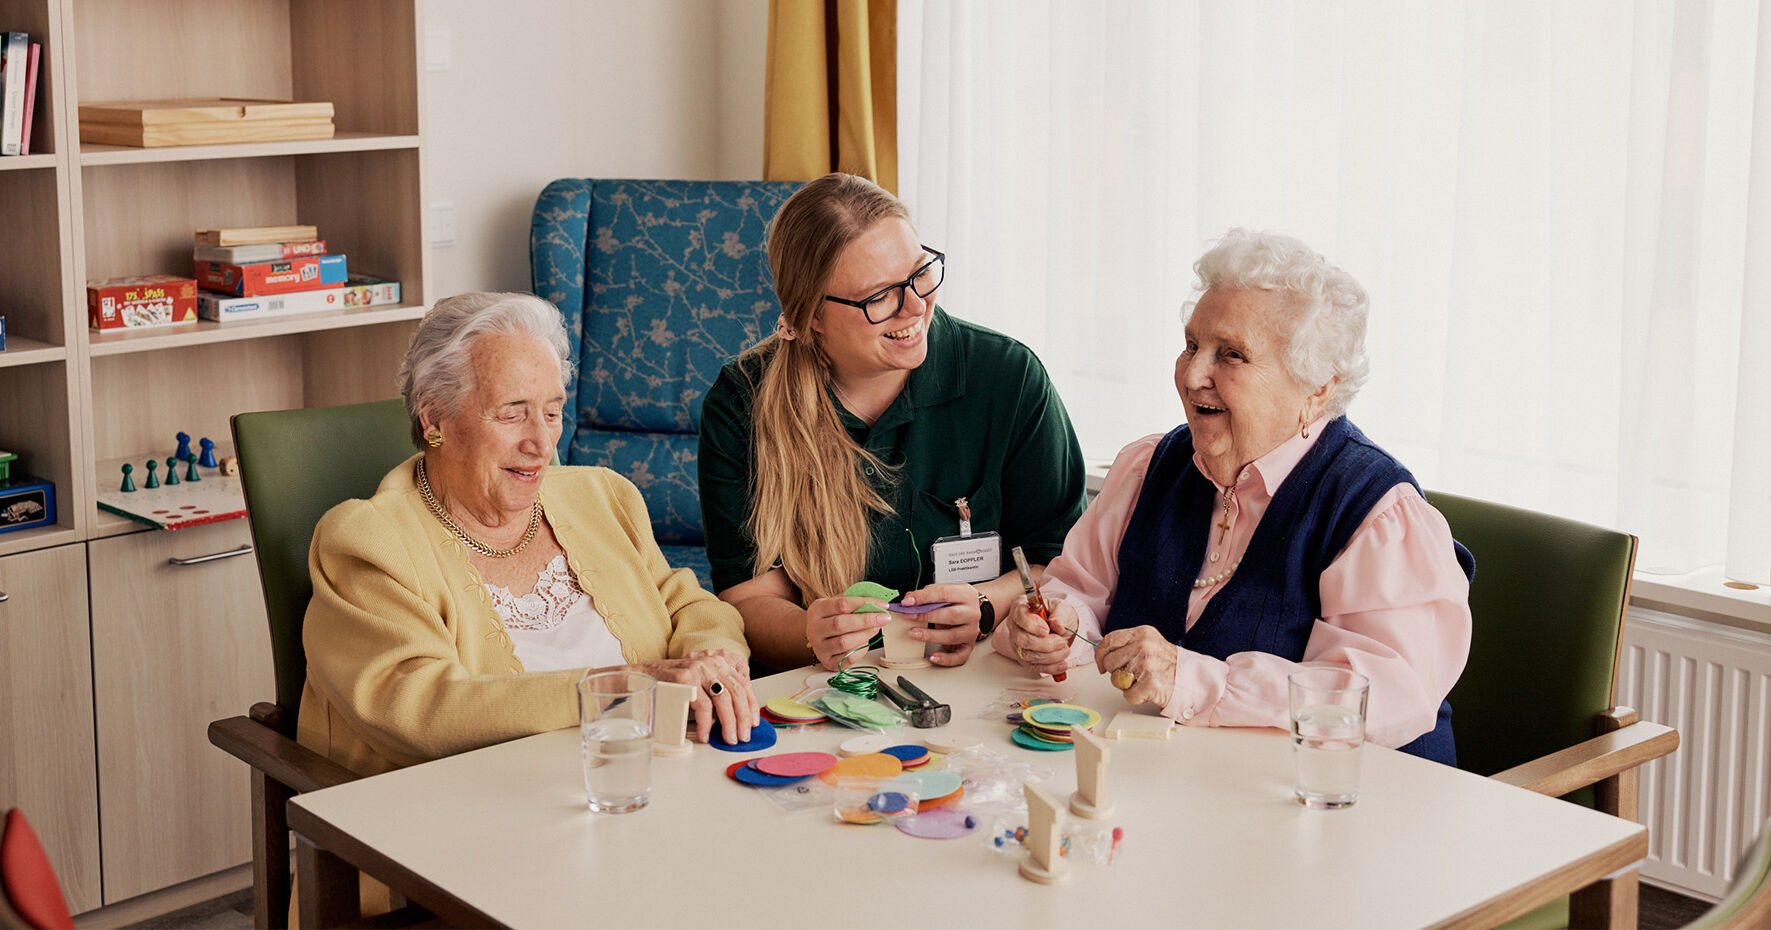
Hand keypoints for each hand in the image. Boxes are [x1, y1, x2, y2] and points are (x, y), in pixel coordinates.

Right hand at [639, 649, 758, 744]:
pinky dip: (706, 724)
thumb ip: (718, 691)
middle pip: (736, 692)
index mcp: (718, 662)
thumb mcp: (701, 682)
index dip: (751, 705)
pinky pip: (702, 706)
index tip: (753, 723)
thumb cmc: (673, 684)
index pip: (743, 683)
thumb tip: (738, 717)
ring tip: (728, 739)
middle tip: (742, 736)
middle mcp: (711, 663)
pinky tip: (706, 735)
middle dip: (742, 718)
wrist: (642, 676)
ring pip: (723, 700)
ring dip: (728, 723)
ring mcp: (698, 669)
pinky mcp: (685, 679)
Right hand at [805, 595, 891, 669]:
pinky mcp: (828, 662)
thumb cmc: (831, 617)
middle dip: (866, 620)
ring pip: (844, 642)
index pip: (841, 604)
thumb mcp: (837, 603)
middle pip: (841, 624)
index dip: (864, 603)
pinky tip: (866, 641)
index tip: (881, 604)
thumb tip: (877, 602)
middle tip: (883, 618)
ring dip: (865, 634)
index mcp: (817, 610)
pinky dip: (861, 649)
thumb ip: (855, 600)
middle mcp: (815, 630)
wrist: (816, 634)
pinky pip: (848, 658)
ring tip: (875, 628)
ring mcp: (820, 648)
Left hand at [899, 583, 982, 666]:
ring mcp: (971, 631)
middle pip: (952, 616)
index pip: (944, 594)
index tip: (908, 602)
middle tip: (909, 616)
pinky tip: (933, 657)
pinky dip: (946, 659)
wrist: (974, 610)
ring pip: (952, 636)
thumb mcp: (946, 591)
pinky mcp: (969, 646)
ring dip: (931, 636)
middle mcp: (972, 613)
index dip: (924, 598)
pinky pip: (959, 656)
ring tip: (913, 634)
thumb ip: (928, 594)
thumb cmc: (957, 601)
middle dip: (927, 616)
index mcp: (966, 595)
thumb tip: (909, 600)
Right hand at [1004, 595, 1074, 677]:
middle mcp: (1015, 627)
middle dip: (1044, 644)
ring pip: (1027, 655)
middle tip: (1061, 642)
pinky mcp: (1024, 658)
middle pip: (1022, 639)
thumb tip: (1057, 624)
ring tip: (1065, 650)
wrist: (1060, 627)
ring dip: (1050, 656)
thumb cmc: (1056, 614)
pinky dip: (1050, 667)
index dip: (1031, 625)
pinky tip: (1062, 664)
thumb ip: (1060, 614)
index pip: (1019, 617)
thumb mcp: (1061, 608)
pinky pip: (1034, 667)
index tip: (1046, 630)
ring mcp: (1018, 644)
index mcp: (1020, 609)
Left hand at [1094, 625, 1178, 707]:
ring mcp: (1146, 664)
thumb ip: (1128, 645)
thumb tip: (1103, 653)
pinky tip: (1148, 690)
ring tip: (1143, 681)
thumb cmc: (1169, 664)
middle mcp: (1143, 646)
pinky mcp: (1150, 683)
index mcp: (1142, 634)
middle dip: (1116, 672)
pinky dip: (1136, 697)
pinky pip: (1128, 695)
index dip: (1100, 654)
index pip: (1108, 640)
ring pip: (1116, 680)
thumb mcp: (1150, 643)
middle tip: (1133, 674)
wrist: (1192, 680)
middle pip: (1109, 662)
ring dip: (1127, 685)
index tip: (1101, 663)